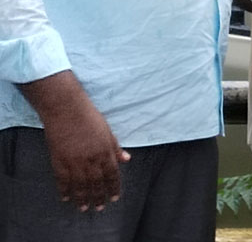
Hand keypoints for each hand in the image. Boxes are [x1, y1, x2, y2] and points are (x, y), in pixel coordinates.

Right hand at [19, 72, 129, 210]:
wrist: (66, 110)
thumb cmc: (90, 117)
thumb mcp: (108, 131)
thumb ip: (116, 148)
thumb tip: (127, 159)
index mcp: (106, 151)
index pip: (112, 174)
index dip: (113, 187)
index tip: (114, 198)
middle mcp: (92, 159)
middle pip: (96, 183)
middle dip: (99, 196)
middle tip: (99, 207)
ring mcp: (75, 161)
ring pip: (80, 185)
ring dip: (83, 198)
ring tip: (84, 207)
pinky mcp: (59, 161)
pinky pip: (63, 181)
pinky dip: (64, 191)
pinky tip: (66, 198)